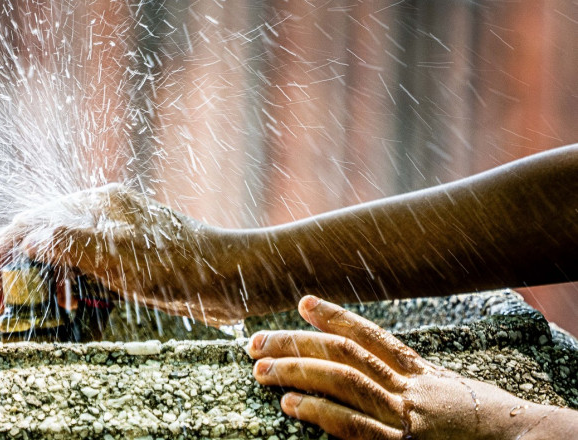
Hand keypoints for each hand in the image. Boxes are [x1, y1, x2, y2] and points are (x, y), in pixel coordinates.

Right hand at [0, 183, 239, 321]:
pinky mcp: (124, 263)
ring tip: (5, 305)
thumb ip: (75, 245)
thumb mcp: (125, 255)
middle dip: (10, 266)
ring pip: (58, 257)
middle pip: (41, 237)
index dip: (2, 246)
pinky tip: (59, 307)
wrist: (228, 279)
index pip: (35, 220)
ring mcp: (111, 240)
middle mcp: (101, 217)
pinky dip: (61, 288)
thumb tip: (29, 238)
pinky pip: (81, 273)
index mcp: (98, 205)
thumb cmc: (181, 264)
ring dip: (31, 279)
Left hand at [248, 295, 576, 439]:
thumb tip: (382, 370)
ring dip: (298, 373)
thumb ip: (414, 379)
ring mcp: (406, 415)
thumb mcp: (450, 391)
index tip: (303, 301)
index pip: (370, 335)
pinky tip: (291, 406)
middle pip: (344, 354)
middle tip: (256, 341)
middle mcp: (410, 386)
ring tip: (261, 369)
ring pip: (344, 382)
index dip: (335, 316)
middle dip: (296, 344)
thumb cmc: (488, 423)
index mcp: (419, 372)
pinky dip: (322, 414)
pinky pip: (358, 427)